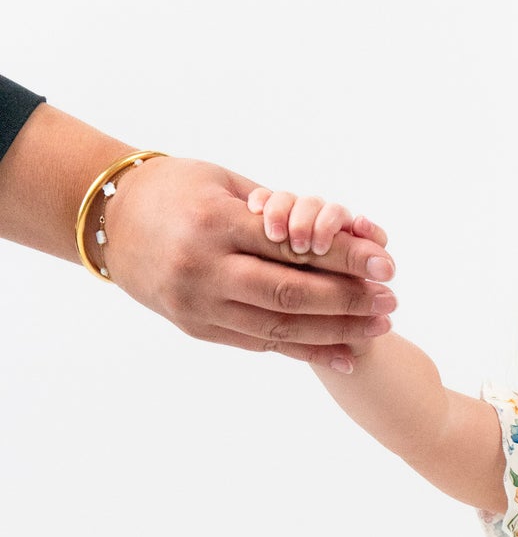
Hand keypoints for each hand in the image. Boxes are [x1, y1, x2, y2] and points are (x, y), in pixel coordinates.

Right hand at [98, 157, 396, 361]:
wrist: (108, 218)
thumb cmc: (175, 188)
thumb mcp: (225, 183)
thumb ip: (278, 212)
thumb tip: (341, 231)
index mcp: (215, 223)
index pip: (293, 246)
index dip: (344, 259)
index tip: (384, 265)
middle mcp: (205, 268)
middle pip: (291, 292)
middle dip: (347, 300)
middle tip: (391, 301)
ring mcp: (198, 303)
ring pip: (278, 326)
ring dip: (335, 331)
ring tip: (378, 328)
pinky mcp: (196, 327)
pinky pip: (259, 344)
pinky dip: (304, 350)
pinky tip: (343, 353)